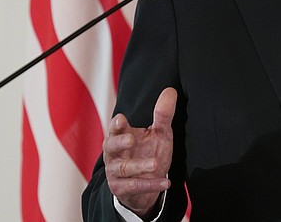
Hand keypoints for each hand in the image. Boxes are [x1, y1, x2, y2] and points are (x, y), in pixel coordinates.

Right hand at [104, 87, 176, 217]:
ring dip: (139, 166)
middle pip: (110, 146)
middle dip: (119, 142)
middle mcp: (114, 153)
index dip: (116, 124)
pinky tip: (165, 183)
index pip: (115, 128)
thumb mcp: (159, 133)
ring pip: (123, 168)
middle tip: (131, 139)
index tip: (121, 119)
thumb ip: (163, 115)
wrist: (145, 184)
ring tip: (155, 164)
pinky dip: (150, 185)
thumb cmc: (149, 152)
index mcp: (122, 135)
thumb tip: (170, 91)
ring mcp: (116, 171)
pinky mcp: (121, 188)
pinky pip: (134, 186)